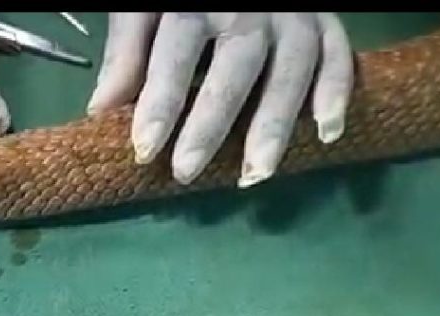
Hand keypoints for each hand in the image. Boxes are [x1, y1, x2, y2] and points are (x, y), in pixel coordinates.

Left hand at [87, 13, 353, 187]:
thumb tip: (101, 109)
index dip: (161, 100)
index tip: (144, 149)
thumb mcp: (143, 5)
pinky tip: (327, 133)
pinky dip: (337, 92)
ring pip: (291, 68)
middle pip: (235, 65)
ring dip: (275, 124)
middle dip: (210, 123)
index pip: (176, 51)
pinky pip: (338, 54)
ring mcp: (291, 13)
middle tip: (187, 171)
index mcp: (195, 0)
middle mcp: (250, 6)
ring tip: (255, 174)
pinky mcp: (323, 19)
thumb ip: (126, 51)